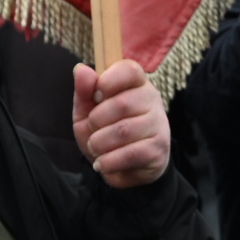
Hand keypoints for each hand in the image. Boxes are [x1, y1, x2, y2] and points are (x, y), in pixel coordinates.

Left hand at [71, 58, 170, 186]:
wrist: (122, 169)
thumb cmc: (105, 133)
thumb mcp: (87, 112)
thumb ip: (84, 91)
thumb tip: (81, 69)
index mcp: (136, 84)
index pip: (130, 70)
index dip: (109, 81)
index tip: (96, 96)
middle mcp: (152, 100)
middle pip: (122, 104)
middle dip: (96, 121)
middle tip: (92, 130)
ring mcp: (158, 125)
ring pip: (124, 131)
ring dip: (100, 143)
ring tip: (96, 148)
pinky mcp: (158, 150)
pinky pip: (130, 154)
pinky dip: (109, 161)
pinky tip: (103, 163)